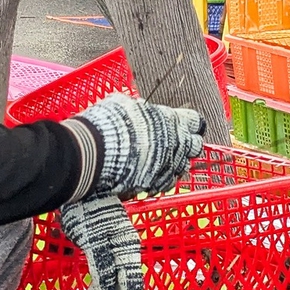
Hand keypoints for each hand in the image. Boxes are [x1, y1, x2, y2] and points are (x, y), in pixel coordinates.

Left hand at [58, 196, 145, 289]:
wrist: (81, 184)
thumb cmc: (87, 209)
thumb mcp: (94, 237)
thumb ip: (102, 264)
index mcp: (127, 250)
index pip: (131, 287)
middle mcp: (123, 254)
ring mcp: (112, 252)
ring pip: (113, 287)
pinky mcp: (100, 250)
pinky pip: (103, 278)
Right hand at [69, 93, 204, 198]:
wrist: (94, 154)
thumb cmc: (108, 124)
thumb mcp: (124, 105)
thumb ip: (140, 109)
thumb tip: (139, 108)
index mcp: (171, 120)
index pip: (195, 121)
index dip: (190, 123)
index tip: (185, 125)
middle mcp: (176, 143)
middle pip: (194, 146)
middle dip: (186, 144)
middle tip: (172, 144)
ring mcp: (169, 166)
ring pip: (182, 166)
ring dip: (173, 162)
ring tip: (157, 160)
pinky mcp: (158, 184)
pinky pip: (167, 182)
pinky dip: (160, 179)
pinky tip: (148, 175)